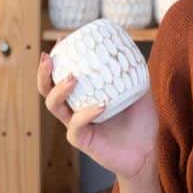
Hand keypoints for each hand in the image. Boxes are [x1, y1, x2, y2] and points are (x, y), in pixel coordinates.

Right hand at [37, 51, 159, 180]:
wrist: (148, 152)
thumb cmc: (141, 123)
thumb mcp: (139, 91)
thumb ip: (134, 73)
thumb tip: (132, 49)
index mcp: (83, 95)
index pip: (62, 75)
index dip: (58, 58)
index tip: (61, 40)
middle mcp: (75, 109)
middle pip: (47, 90)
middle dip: (43, 73)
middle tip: (48, 58)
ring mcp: (76, 125)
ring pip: (54, 106)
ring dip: (59, 89)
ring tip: (72, 78)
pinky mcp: (82, 141)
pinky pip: (77, 125)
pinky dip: (87, 113)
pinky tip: (101, 105)